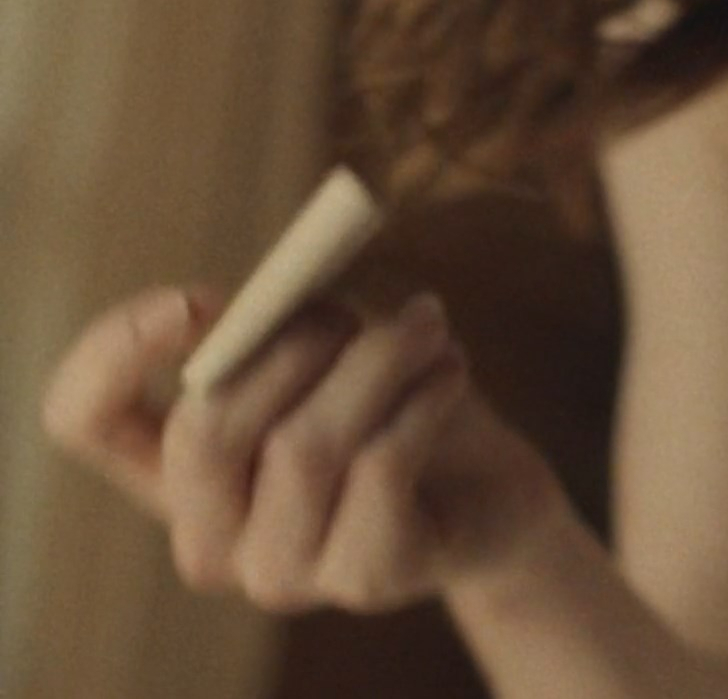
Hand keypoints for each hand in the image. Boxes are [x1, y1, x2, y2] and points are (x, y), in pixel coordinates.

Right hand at [42, 285, 568, 614]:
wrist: (491, 491)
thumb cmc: (392, 408)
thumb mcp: (330, 352)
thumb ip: (284, 325)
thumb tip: (279, 300)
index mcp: (172, 468)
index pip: (83, 419)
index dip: (114, 351)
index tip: (198, 298)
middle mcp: (208, 536)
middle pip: (206, 427)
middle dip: (294, 344)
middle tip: (360, 311)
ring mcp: (279, 573)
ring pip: (304, 444)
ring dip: (378, 361)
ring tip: (428, 331)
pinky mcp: (362, 580)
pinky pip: (381, 467)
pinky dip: (423, 400)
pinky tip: (452, 374)